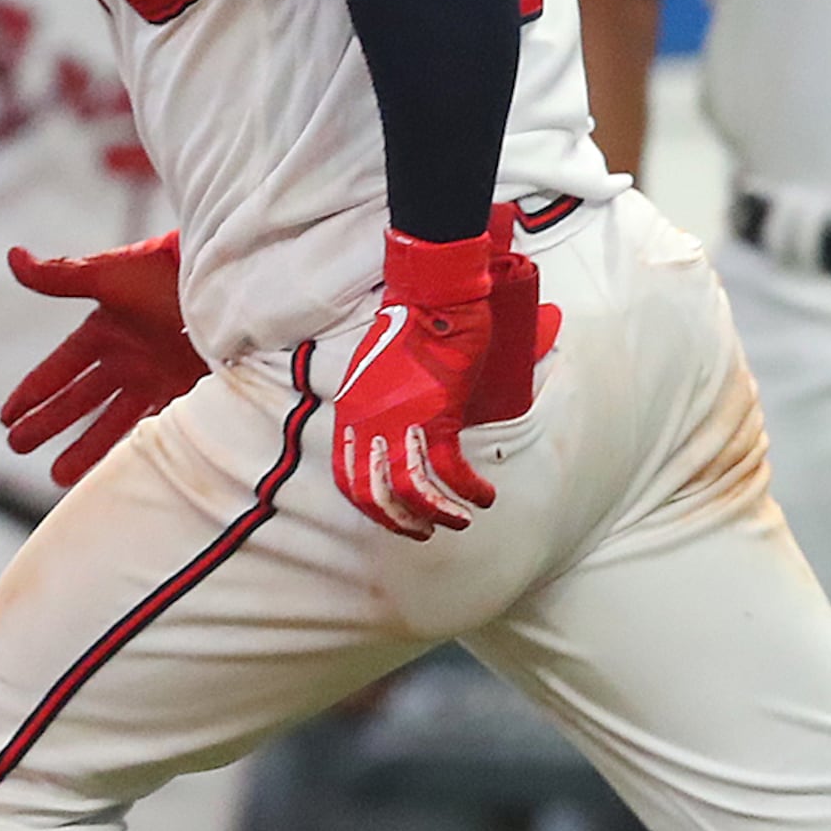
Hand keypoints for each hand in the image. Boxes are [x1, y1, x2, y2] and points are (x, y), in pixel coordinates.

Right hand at [1, 233, 204, 484]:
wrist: (229, 277)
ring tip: (57, 476)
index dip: (32, 392)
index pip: (58, 369)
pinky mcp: (186, 393)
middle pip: (78, 400)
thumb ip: (60, 276)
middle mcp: (127, 359)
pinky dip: (135, 450)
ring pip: (111, 421)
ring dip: (84, 448)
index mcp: (105, 330)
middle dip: (47, 423)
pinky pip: (154, 428)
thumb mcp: (109, 275)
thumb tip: (12, 256)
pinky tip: (117, 472)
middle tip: (18, 447)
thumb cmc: (167, 269)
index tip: (6, 417)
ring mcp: (156, 378)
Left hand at [327, 221, 561, 538]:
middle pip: (375, 494)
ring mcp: (402, 421)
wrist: (432, 297)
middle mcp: (370, 423)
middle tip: (423, 532)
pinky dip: (468, 490)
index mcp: (352, 414)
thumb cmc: (407, 327)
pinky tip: (482, 496)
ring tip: (457, 522)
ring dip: (436, 514)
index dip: (369, 506)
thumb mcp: (373, 374)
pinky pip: (450, 469)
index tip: (391, 517)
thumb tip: (390, 435)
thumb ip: (375, 408)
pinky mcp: (438, 414)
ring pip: (410, 490)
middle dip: (400, 522)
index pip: (347, 478)